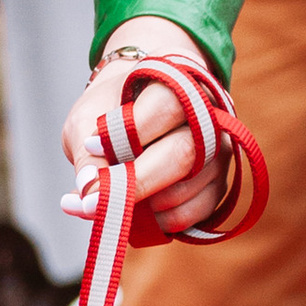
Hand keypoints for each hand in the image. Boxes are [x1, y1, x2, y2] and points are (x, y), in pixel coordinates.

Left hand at [59, 18, 230, 237]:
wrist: (134, 110)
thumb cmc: (110, 110)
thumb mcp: (86, 120)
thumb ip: (86, 154)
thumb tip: (88, 193)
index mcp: (180, 83)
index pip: (166, 105)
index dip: (127, 131)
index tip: (90, 145)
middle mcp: (211, 116)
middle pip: (182, 153)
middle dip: (134, 182)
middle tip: (93, 199)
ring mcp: (218, 153)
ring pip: (185, 191)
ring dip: (141, 205)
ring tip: (108, 200)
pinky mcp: (217, 185)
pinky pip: (190, 215)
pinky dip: (155, 222)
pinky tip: (133, 212)